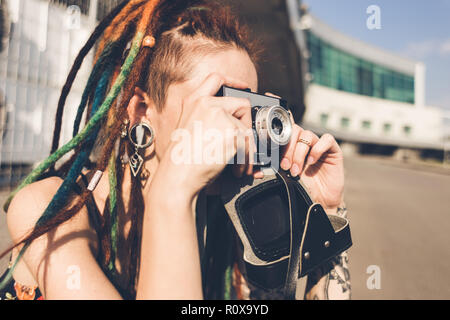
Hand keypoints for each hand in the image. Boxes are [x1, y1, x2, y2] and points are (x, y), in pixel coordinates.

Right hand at [155, 73, 256, 199]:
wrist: (178, 175)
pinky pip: (248, 144)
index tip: (244, 87)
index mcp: (194, 101)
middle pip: (242, 103)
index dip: (234, 81)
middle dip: (246, 124)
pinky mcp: (231, 132)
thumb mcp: (188, 127)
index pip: (217, 79)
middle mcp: (206, 104)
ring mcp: (220, 116)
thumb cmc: (181, 158)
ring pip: (247, 128)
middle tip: (242, 140)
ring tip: (238, 163)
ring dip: (246, 148)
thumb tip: (230, 120)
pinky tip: (235, 168)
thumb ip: (206, 117)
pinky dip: (245, 160)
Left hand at [266, 93, 344, 211]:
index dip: (278, 119)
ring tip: (296, 170)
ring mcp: (318, 144)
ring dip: (299, 153)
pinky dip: (317, 149)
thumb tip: (258, 165)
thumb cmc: (301, 189)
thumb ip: (274, 166)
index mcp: (291, 145)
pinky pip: (326, 139)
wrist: (319, 203)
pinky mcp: (333, 150)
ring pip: (307, 135)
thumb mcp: (283, 176)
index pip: (285, 127)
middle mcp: (304, 142)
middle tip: (284, 165)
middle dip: (287, 149)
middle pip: (294, 130)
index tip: (270, 114)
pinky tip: (312, 161)